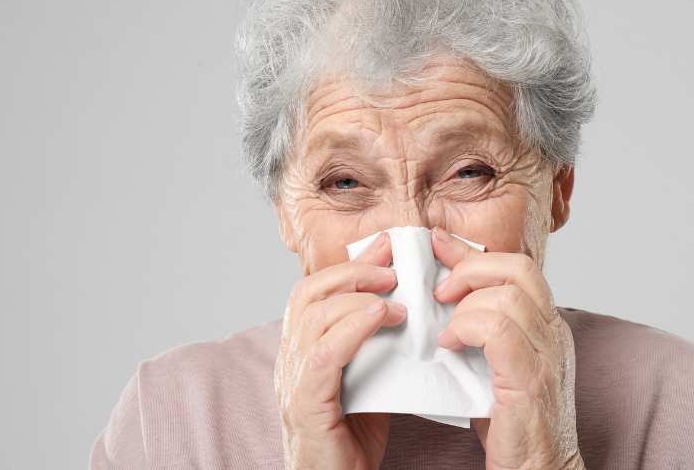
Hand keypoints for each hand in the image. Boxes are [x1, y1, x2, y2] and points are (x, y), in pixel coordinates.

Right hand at [276, 232, 406, 469]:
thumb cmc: (350, 444)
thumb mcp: (365, 382)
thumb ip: (373, 348)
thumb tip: (403, 310)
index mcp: (301, 352)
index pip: (313, 292)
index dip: (348, 265)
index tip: (385, 249)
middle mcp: (289, 361)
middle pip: (308, 293)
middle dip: (353, 272)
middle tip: (393, 268)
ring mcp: (292, 382)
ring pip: (313, 315)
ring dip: (359, 296)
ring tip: (396, 296)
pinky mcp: (305, 405)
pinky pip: (325, 354)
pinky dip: (354, 327)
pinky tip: (382, 317)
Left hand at [432, 227, 583, 469]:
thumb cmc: (512, 427)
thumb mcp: (494, 366)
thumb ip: (480, 331)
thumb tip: (444, 298)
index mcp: (547, 327)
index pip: (518, 267)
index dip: (474, 252)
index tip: (438, 244)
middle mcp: (554, 334)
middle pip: (518, 268)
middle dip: (470, 268)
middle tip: (439, 292)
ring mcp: (547, 356)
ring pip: (506, 295)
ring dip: (464, 305)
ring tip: (445, 330)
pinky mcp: (530, 381)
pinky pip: (499, 330)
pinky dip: (466, 328)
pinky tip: (449, 346)